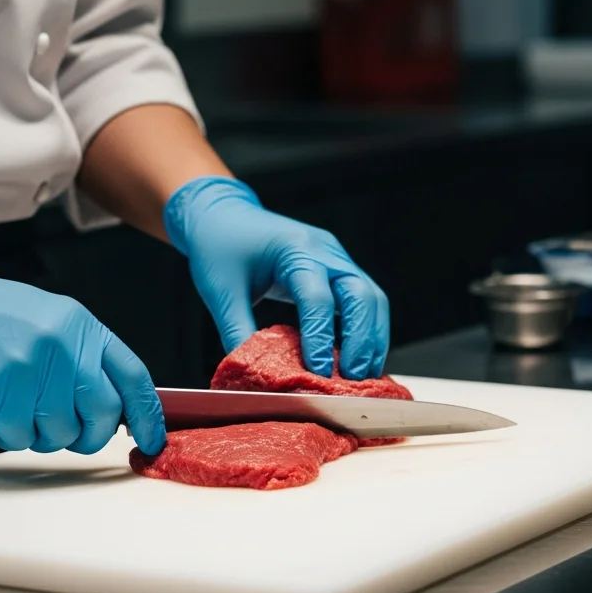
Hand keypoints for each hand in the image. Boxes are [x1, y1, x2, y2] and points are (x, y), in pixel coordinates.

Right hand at [0, 234, 165, 454]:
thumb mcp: (44, 318)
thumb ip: (80, 354)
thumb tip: (109, 399)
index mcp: (80, 325)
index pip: (134, 377)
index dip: (147, 415)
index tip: (150, 438)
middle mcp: (64, 346)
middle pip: (104, 413)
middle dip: (91, 436)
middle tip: (73, 436)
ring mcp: (33, 369)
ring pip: (62, 431)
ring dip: (43, 435)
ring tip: (20, 412)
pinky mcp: (0, 392)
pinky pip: (20, 437)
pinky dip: (8, 434)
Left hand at [163, 176, 388, 378]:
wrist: (221, 214)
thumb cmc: (219, 245)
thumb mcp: (222, 292)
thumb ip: (239, 333)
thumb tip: (253, 375)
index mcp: (295, 249)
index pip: (317, 298)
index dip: (320, 338)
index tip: (318, 373)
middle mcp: (325, 250)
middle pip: (361, 295)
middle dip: (361, 341)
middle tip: (351, 378)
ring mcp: (336, 257)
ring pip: (371, 298)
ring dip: (372, 338)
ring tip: (363, 375)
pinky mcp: (337, 268)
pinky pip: (363, 299)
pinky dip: (366, 329)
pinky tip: (359, 357)